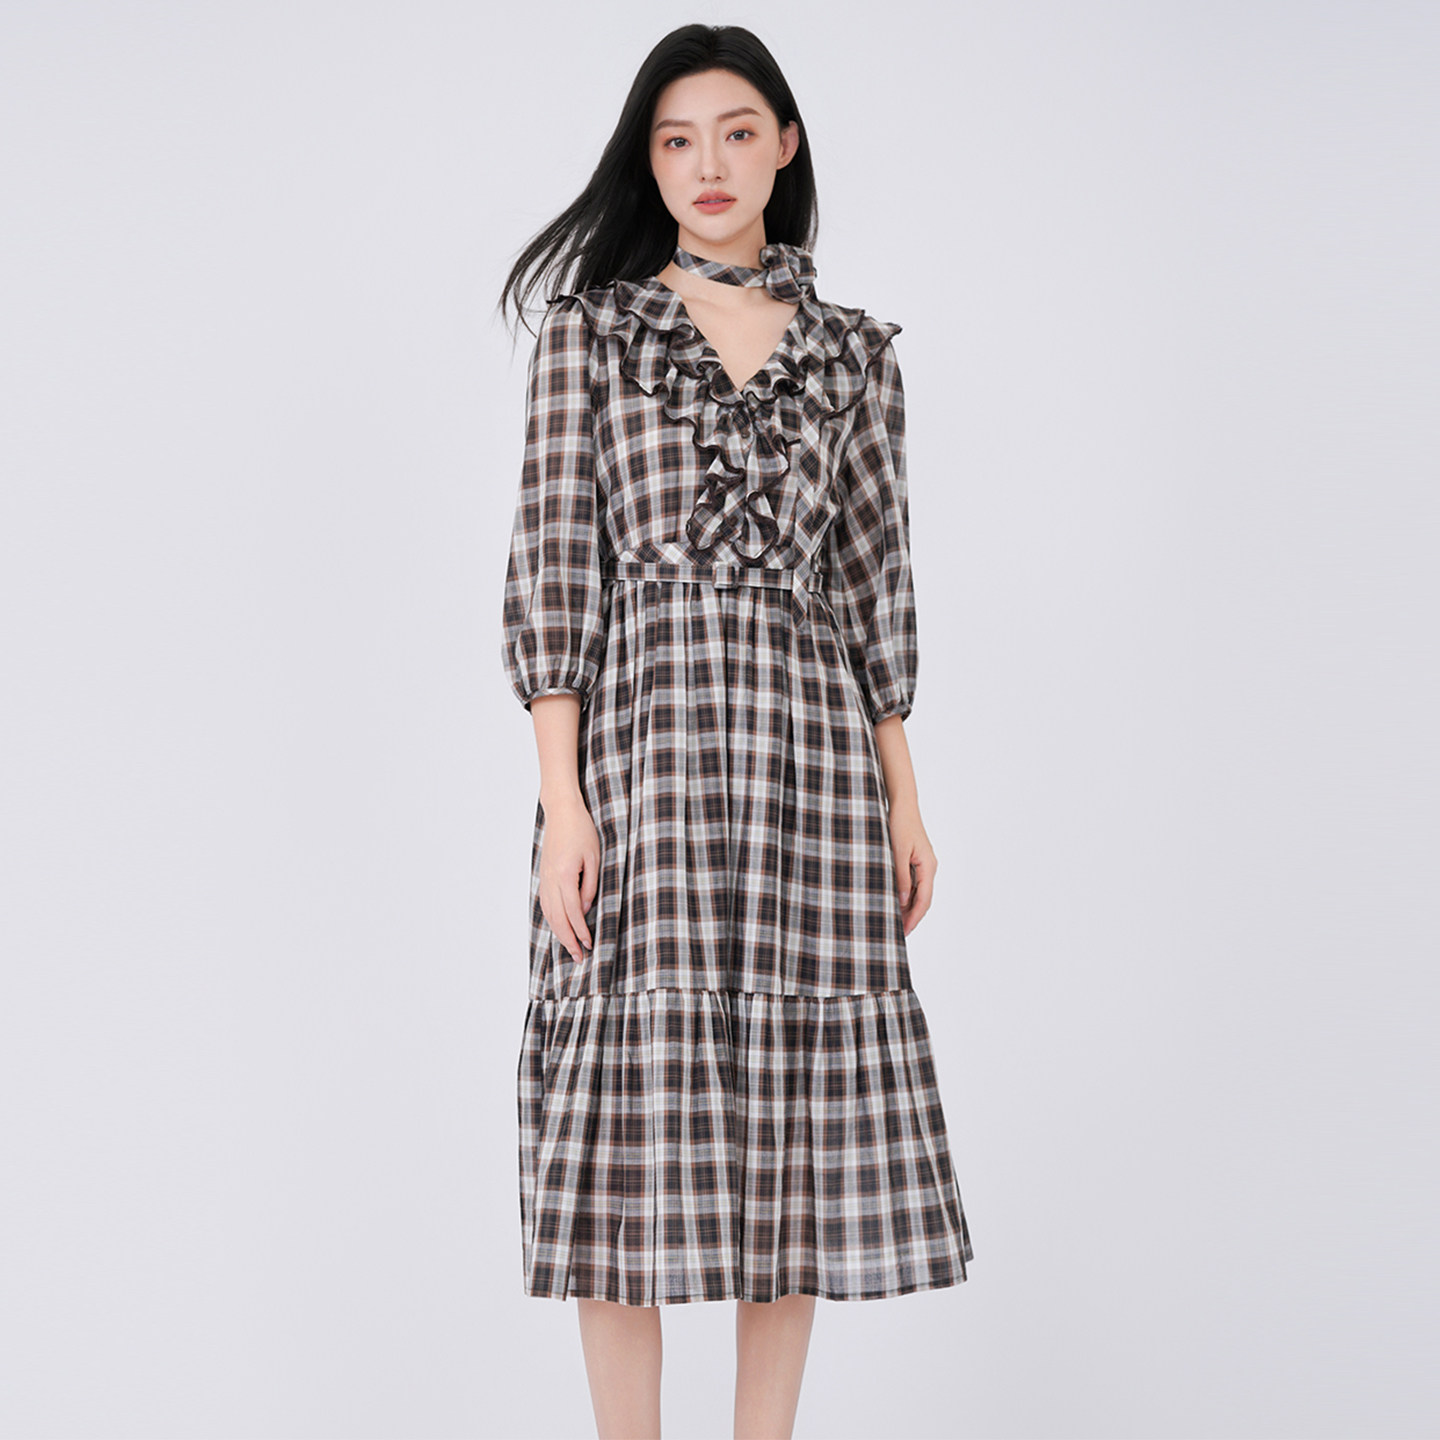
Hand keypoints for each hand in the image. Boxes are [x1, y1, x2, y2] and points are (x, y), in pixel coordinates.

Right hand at [537, 790, 600, 964]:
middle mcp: (551, 880)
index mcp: (564, 875)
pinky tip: (558, 927)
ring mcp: (544, 878)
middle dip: (568, 940)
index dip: (580, 931)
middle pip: (557, 918)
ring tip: (569, 948)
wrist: (562, 812)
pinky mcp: (543, 875)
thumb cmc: (582, 830)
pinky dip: (551, 919)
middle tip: (578, 957)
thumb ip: (589, 885)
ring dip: (558, 933)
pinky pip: (545, 903)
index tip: (589, 944)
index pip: (573, 911)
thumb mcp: (594, 858)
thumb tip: (584, 909)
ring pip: (549, 913)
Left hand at [887, 801, 936, 935]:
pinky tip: (894, 902)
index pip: (924, 899)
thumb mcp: (897, 853)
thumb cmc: (900, 825)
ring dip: (908, 907)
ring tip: (895, 921)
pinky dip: (905, 895)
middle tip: (898, 933)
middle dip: (912, 917)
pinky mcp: (915, 861)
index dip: (914, 917)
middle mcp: (928, 867)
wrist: (902, 805)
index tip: (904, 930)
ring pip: (918, 892)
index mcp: (928, 866)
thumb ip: (901, 877)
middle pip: (923, 899)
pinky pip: (913, 883)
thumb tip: (904, 901)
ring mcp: (923, 865)